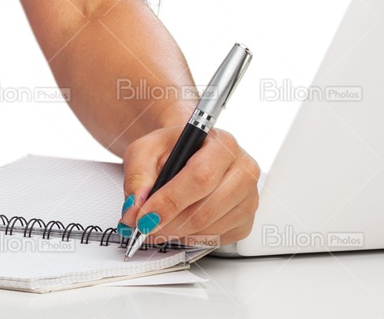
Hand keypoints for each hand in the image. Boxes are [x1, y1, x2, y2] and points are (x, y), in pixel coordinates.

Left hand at [118, 125, 260, 246]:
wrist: (187, 153)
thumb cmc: (171, 150)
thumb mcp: (145, 150)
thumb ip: (137, 176)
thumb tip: (135, 208)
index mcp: (220, 144)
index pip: (200, 178)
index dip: (169, 202)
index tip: (145, 218)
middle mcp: (242, 170)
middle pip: (206, 210)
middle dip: (169, 224)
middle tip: (145, 227)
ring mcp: (248, 197)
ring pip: (210, 229)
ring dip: (177, 233)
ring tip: (159, 224)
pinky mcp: (246, 220)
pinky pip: (217, 239)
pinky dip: (192, 238)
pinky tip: (180, 223)